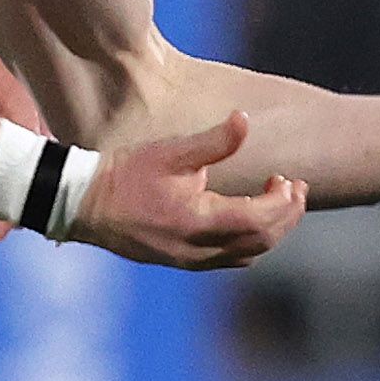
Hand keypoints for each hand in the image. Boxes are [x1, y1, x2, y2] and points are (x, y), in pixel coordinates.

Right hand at [72, 109, 305, 270]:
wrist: (84, 204)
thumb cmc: (126, 175)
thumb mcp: (170, 152)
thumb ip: (214, 141)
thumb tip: (245, 119)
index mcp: (198, 221)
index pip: (259, 220)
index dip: (283, 203)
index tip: (287, 179)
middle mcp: (198, 249)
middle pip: (261, 242)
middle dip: (286, 216)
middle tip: (295, 188)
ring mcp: (190, 260)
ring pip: (248, 255)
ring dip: (270, 230)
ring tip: (277, 200)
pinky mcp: (183, 261)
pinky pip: (230, 259)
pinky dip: (249, 241)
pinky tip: (247, 216)